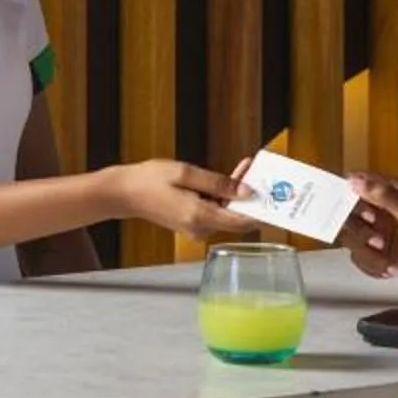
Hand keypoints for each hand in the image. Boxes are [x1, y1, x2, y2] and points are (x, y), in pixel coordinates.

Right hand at [100, 161, 256, 242]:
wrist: (124, 192)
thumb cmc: (151, 180)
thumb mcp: (187, 174)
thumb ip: (219, 184)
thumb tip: (247, 193)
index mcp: (200, 217)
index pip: (242, 222)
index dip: (260, 209)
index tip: (273, 193)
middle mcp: (200, 228)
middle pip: (237, 217)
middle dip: (249, 195)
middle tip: (257, 170)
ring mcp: (196, 228)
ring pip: (227, 213)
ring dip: (236, 193)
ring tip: (243, 168)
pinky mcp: (192, 224)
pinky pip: (216, 212)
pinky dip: (224, 197)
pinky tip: (226, 179)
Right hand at [345, 173, 397, 302]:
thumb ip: (384, 196)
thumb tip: (357, 180)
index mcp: (393, 193)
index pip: (359, 183)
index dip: (350, 196)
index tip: (355, 211)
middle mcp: (382, 211)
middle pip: (348, 215)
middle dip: (361, 233)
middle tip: (378, 240)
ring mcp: (378, 233)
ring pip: (352, 240)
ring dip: (369, 254)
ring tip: (389, 259)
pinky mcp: (377, 253)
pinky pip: (359, 258)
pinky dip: (373, 266)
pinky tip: (391, 267)